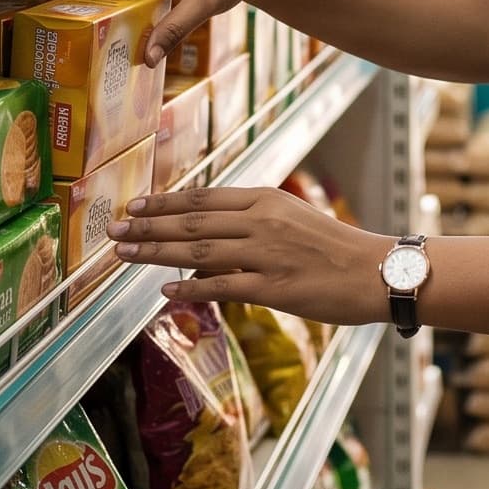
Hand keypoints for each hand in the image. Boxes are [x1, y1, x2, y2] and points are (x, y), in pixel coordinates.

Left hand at [110, 187, 390, 326]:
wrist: (374, 272)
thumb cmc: (334, 246)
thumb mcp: (292, 218)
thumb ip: (252, 220)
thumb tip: (209, 232)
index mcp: (265, 201)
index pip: (203, 198)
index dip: (164, 203)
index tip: (134, 206)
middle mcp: (261, 222)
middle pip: (193, 223)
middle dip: (148, 226)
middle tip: (114, 231)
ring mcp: (266, 255)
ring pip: (199, 251)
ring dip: (157, 253)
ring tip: (125, 256)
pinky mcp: (274, 288)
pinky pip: (223, 287)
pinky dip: (191, 287)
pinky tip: (164, 290)